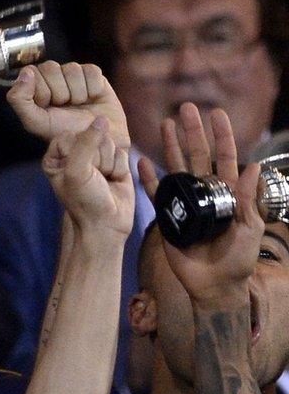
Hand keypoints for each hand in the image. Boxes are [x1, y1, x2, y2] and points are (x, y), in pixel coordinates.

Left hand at [5, 60, 127, 147]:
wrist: (97, 136)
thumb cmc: (65, 130)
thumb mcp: (35, 122)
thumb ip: (19, 99)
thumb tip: (26, 73)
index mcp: (33, 85)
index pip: (31, 72)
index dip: (41, 90)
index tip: (47, 105)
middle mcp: (51, 75)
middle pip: (50, 67)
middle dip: (59, 92)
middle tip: (64, 106)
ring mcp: (72, 72)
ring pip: (72, 69)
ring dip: (77, 92)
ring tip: (78, 104)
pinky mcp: (92, 73)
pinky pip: (91, 71)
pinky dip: (93, 88)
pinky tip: (91, 98)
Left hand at [43, 116, 133, 242]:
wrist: (106, 223)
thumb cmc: (85, 201)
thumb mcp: (77, 171)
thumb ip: (87, 143)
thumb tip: (101, 120)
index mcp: (55, 156)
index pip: (70, 135)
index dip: (80, 152)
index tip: (79, 171)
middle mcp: (74, 154)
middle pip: (93, 135)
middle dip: (98, 157)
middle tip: (94, 177)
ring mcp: (94, 157)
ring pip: (109, 142)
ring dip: (109, 163)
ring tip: (103, 179)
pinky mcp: (114, 162)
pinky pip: (122, 152)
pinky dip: (120, 167)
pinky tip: (114, 180)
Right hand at [151, 103, 262, 307]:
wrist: (214, 284)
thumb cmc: (238, 258)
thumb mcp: (250, 228)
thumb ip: (248, 199)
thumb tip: (254, 167)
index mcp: (229, 192)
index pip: (225, 157)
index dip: (221, 135)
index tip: (216, 113)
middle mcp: (206, 192)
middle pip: (197, 155)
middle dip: (193, 132)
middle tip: (186, 108)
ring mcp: (185, 203)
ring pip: (175, 168)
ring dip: (170, 146)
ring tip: (165, 124)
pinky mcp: (168, 217)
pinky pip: (155, 194)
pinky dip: (147, 178)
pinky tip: (140, 162)